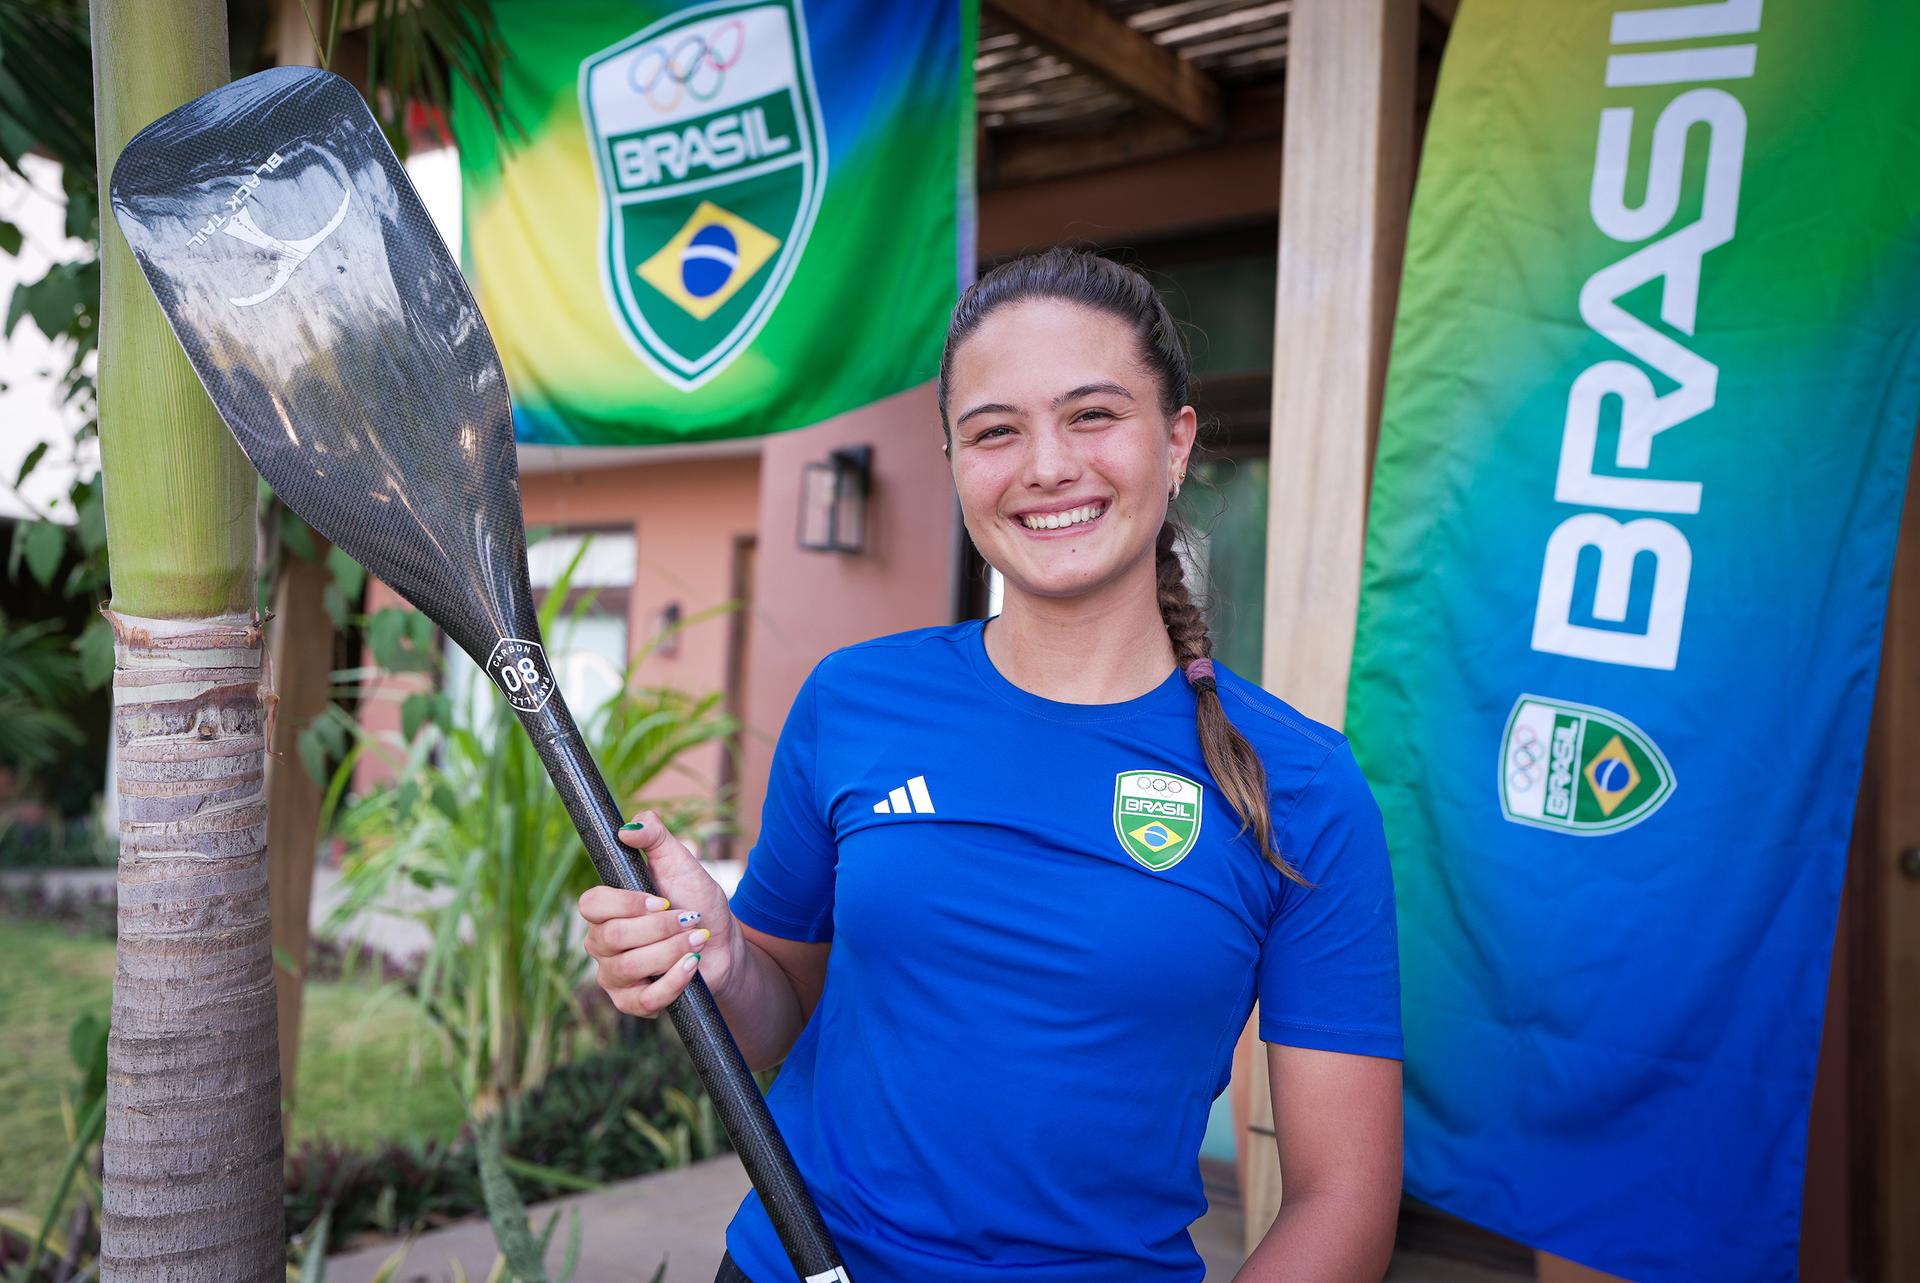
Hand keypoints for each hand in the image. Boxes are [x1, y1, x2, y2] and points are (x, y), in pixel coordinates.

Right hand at [580, 810, 738, 1016]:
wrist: (723, 946)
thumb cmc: (698, 903)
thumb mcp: (681, 864)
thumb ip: (656, 839)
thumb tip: (630, 825)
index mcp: (607, 909)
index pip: (590, 905)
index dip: (624, 903)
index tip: (660, 900)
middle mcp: (602, 942)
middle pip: (612, 937)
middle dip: (659, 928)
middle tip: (689, 919)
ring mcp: (614, 975)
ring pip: (628, 967)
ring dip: (670, 951)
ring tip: (696, 939)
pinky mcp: (632, 1003)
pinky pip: (643, 1000)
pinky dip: (673, 981)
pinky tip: (691, 966)